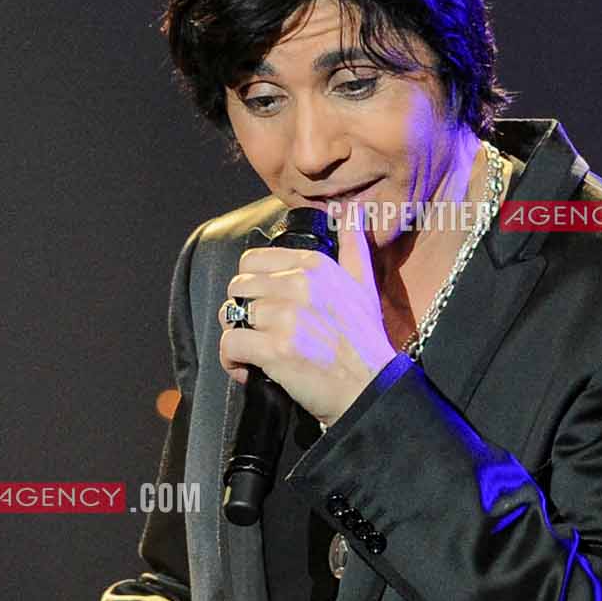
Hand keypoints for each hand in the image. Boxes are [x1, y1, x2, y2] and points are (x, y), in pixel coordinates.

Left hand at [217, 198, 396, 427]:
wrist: (372, 388)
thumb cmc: (365, 340)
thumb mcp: (364, 285)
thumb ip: (353, 247)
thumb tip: (351, 212)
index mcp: (314, 265)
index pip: (253, 260)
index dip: (252, 286)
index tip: (265, 307)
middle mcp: (299, 284)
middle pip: (238, 286)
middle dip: (242, 311)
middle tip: (258, 333)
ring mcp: (286, 316)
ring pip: (232, 315)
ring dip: (236, 337)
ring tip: (253, 354)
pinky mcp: (276, 349)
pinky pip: (230, 344)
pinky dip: (231, 362)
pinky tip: (247, 371)